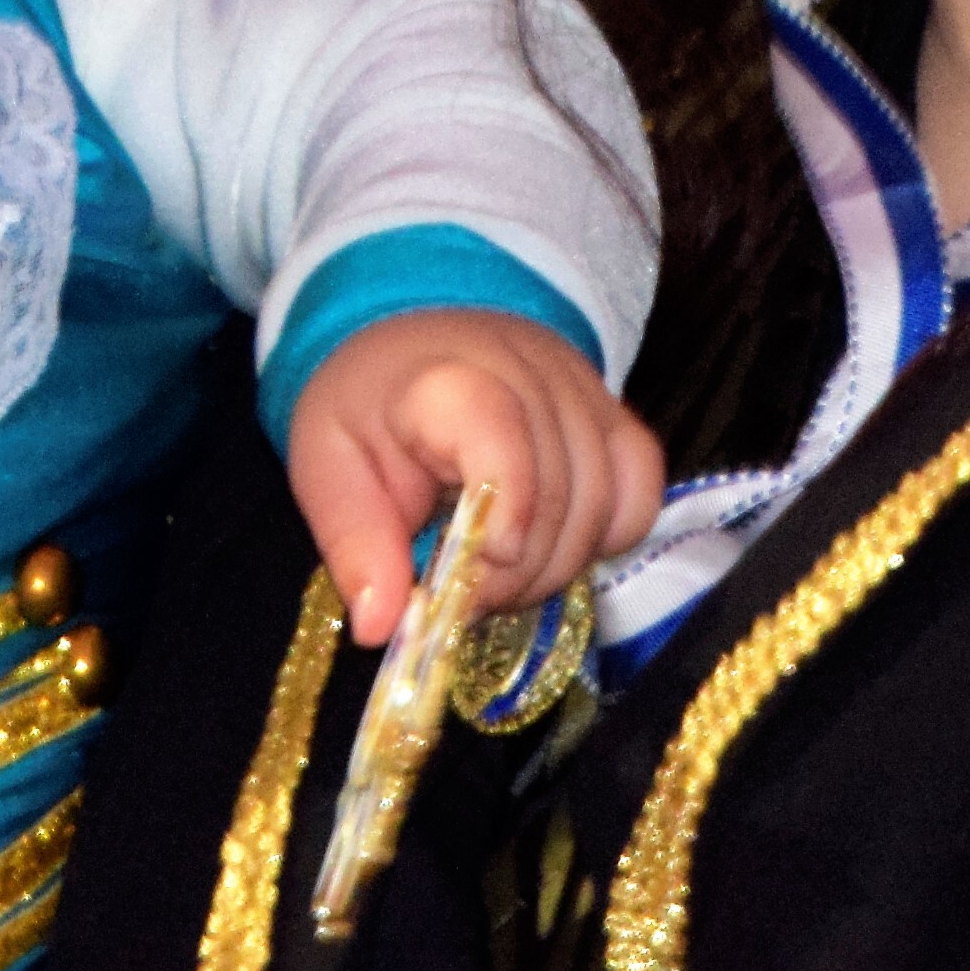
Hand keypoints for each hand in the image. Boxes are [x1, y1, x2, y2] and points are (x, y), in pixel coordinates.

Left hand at [284, 308, 666, 643]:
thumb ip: (354, 542)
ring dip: (555, 564)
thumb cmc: (369, 409)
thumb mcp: (327, 466)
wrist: (415, 343)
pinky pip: (641, 487)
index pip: (499, 429)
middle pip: (559, 489)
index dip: (505, 508)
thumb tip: (381, 627)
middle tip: (465, 596)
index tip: (479, 572)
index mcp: (447, 378)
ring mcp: (583, 387)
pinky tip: (555, 544)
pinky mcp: (615, 411)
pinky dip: (608, 534)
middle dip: (514, 572)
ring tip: (500, 573)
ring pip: (604, 500)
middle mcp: (530, 370)